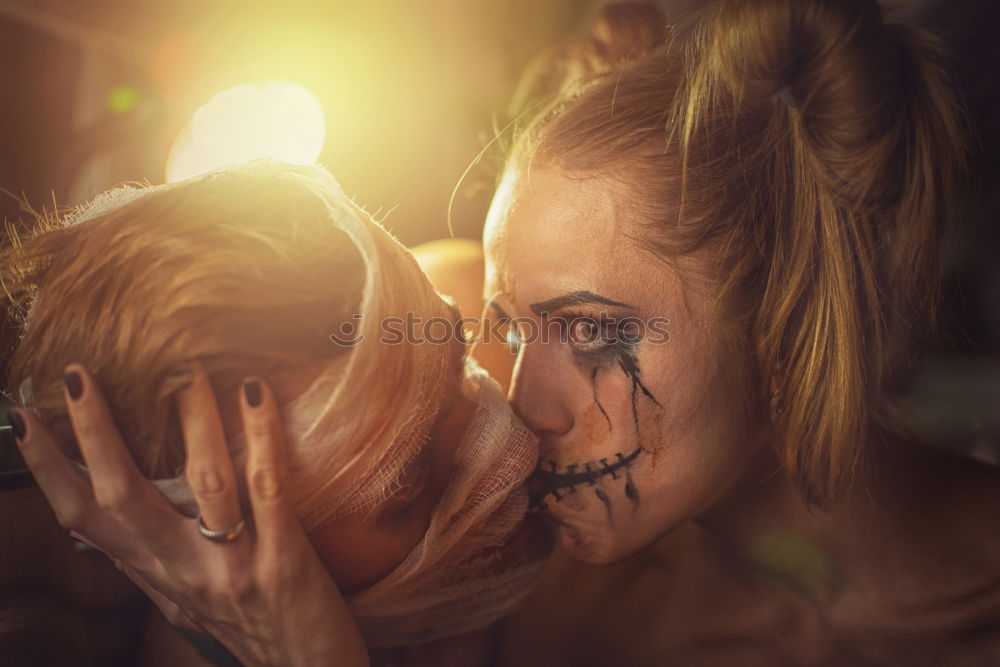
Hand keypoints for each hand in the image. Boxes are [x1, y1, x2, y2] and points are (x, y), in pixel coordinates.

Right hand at [11, 362, 368, 666]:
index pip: (84, 518)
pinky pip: (270, 491)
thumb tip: (91, 530)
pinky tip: (256, 395)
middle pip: (124, 497)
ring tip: (187, 368)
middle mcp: (182, 570)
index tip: (25, 420)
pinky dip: (262, 440)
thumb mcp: (179, 598)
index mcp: (155, 571)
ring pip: (205, 484)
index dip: (49, 469)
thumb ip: (143, 560)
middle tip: (78, 377)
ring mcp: (232, 568)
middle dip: (96, 435)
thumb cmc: (244, 624)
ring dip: (194, 422)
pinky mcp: (284, 563)